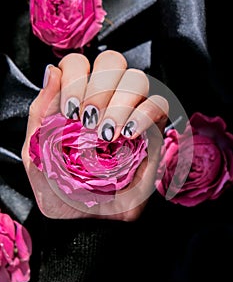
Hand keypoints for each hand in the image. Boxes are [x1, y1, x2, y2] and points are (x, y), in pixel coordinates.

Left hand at [22, 50, 167, 220]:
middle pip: (113, 62)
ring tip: (107, 133)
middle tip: (88, 121)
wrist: (85, 219)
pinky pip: (159, 106)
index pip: (81, 62)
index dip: (76, 76)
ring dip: (120, 102)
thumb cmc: (60, 186)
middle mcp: (108, 101)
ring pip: (138, 79)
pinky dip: (144, 115)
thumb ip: (40, 111)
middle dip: (99, 87)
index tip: (70, 111)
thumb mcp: (36, 151)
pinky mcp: (154, 132)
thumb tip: (52, 71)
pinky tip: (128, 135)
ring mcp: (133, 114)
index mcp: (80, 101)